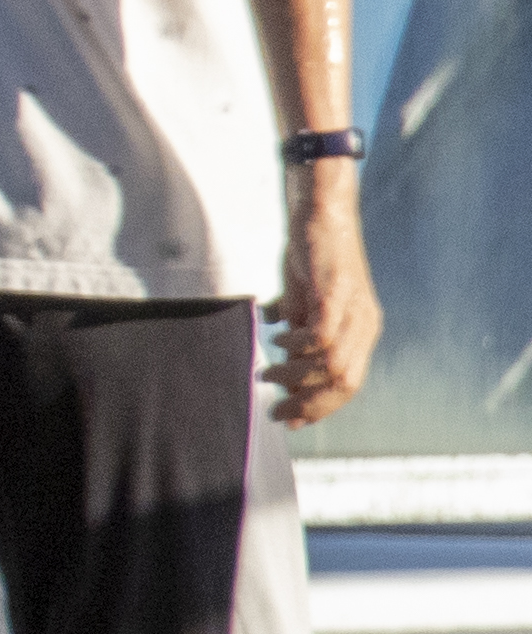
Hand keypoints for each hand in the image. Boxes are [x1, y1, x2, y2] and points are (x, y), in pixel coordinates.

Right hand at [271, 169, 380, 427]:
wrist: (322, 214)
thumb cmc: (312, 257)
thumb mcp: (304, 304)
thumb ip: (298, 335)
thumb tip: (284, 365)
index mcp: (361, 331)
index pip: (347, 383)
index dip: (320, 407)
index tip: (290, 419)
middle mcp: (364, 326)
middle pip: (344, 383)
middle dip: (310, 404)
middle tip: (278, 411)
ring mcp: (353, 312)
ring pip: (331, 366)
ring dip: (295, 378)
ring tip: (268, 375)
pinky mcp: (336, 296)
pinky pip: (320, 336)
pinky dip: (295, 345)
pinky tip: (277, 337)